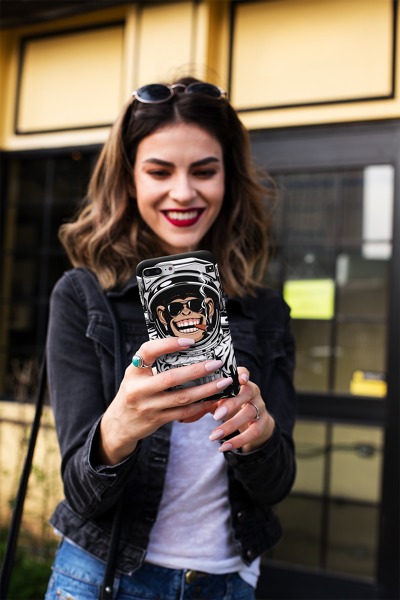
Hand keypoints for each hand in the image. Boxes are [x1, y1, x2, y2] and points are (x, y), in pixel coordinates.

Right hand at [98, 337, 230, 464]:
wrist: (120, 423)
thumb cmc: (135, 390)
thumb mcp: (136, 374)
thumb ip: (154, 363)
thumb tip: (189, 347)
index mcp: (134, 370)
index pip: (148, 351)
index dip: (168, 344)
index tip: (190, 341)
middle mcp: (139, 388)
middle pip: (171, 378)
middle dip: (197, 370)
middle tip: (216, 363)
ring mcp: (148, 406)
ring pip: (182, 398)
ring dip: (206, 390)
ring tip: (223, 382)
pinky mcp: (157, 420)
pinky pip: (183, 413)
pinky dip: (200, 406)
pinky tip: (213, 399)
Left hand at [208, 367, 274, 452]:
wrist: (251, 421)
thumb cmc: (229, 405)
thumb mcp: (217, 401)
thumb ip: (204, 404)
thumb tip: (182, 415)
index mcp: (241, 382)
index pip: (244, 372)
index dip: (242, 374)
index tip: (239, 379)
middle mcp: (253, 392)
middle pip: (247, 393)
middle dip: (232, 403)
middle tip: (215, 416)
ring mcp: (260, 407)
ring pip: (250, 413)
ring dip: (231, 425)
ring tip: (213, 436)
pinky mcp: (263, 423)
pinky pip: (253, 432)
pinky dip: (238, 440)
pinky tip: (223, 447)